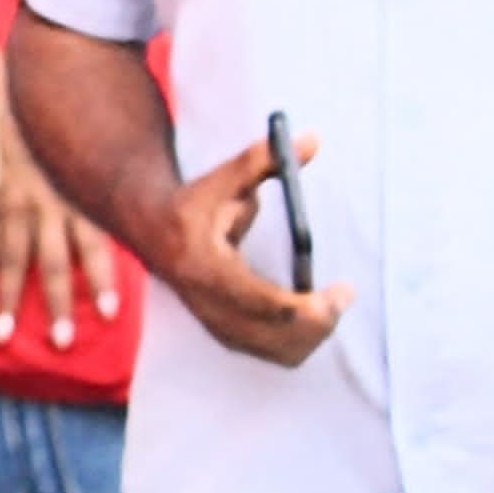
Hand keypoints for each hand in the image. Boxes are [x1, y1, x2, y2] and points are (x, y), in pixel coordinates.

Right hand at [0, 107, 120, 353]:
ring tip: (2, 336)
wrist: (8, 108)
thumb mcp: (93, 162)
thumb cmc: (64, 143)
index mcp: (78, 197)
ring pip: (10, 260)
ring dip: (6, 300)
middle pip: (50, 261)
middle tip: (62, 342)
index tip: (109, 314)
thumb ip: (111, 198)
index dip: (100, 278)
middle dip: (56, 303)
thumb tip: (150, 230)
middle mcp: (45, 205)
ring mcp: (13, 208)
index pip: (92, 243)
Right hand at [147, 130, 350, 366]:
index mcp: (202, 265)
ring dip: (310, 334)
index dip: (297, 306)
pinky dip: (297, 340)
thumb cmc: (194, 203)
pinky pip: (269, 351)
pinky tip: (312, 315)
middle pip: (270, 333)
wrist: (151, 228)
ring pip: (273, 349)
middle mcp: (205, 300)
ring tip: (332, 304)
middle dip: (314, 322)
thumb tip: (311, 141)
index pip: (253, 299)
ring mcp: (213, 320)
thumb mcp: (224, 178)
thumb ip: (264, 161)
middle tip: (342, 295)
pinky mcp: (223, 330)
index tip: (334, 293)